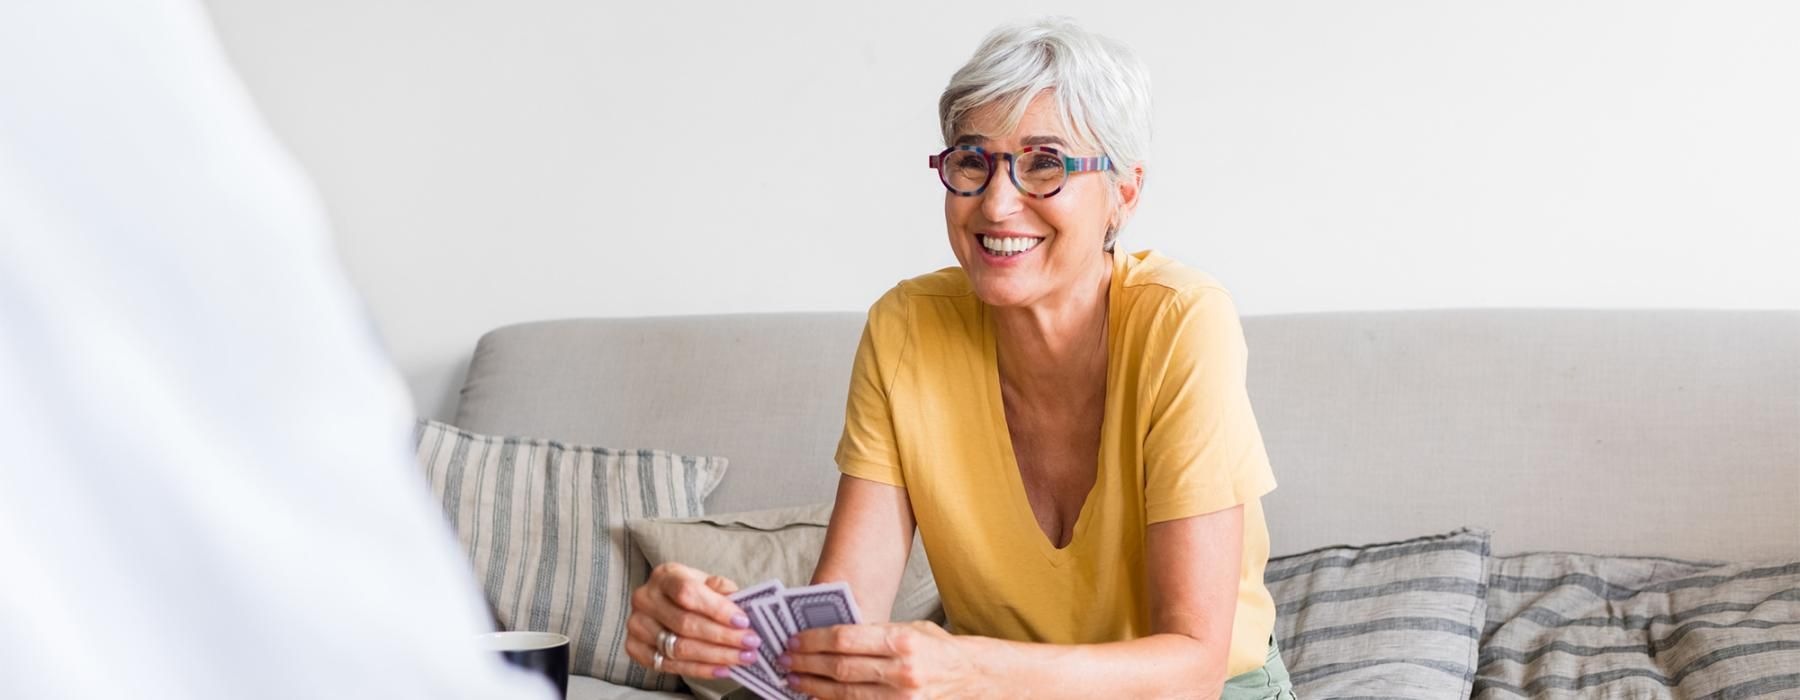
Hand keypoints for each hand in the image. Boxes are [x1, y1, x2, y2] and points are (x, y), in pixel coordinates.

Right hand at [624, 562, 762, 678]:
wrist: (666, 606)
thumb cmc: (692, 593)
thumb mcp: (707, 582)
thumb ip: (722, 590)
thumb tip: (740, 604)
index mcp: (665, 576)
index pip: (688, 592)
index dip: (717, 609)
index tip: (743, 621)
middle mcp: (645, 598)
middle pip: (685, 623)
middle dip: (723, 636)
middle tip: (750, 643)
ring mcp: (637, 624)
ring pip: (678, 648)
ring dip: (716, 656)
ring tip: (742, 658)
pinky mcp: (635, 648)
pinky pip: (670, 665)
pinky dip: (700, 670)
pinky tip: (722, 669)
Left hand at [780, 620, 981, 698]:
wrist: (972, 678)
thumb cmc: (939, 650)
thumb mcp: (910, 629)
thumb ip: (874, 633)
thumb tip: (830, 636)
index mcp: (903, 641)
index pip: (845, 639)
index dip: (813, 640)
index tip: (794, 639)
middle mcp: (902, 670)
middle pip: (840, 667)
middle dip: (806, 663)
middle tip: (785, 659)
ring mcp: (901, 697)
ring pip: (845, 693)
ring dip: (814, 686)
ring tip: (794, 679)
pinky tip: (818, 696)